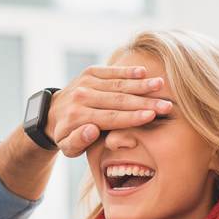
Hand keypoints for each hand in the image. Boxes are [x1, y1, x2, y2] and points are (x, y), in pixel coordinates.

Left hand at [46, 65, 172, 156]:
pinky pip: (111, 71)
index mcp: (77, 117)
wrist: (51, 113)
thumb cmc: (66, 135)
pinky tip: (144, 72)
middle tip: (166, 105)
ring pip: (117, 84)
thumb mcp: (68, 147)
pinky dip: (127, 71)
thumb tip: (92, 130)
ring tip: (161, 85)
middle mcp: (81, 97)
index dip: (132, 116)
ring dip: (140, 84)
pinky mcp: (89, 72)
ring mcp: (85, 83)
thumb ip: (78, 141)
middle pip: (118, 100)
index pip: (110, 117)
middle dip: (144, 102)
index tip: (152, 116)